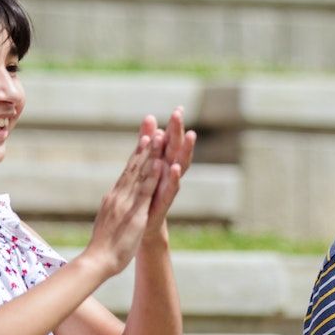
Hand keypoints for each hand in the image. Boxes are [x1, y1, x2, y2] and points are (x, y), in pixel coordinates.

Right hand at [81, 118, 164, 276]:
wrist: (96, 260)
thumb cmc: (102, 247)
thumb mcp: (107, 221)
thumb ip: (111, 209)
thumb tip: (112, 201)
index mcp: (114, 198)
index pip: (127, 172)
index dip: (136, 155)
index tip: (144, 138)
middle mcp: (119, 196)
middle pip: (133, 167)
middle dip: (144, 147)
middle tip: (153, 128)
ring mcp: (126, 203)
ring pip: (140, 174)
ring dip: (150, 155)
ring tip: (158, 137)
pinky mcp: (135, 213)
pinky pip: (146, 192)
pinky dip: (153, 177)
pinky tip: (161, 165)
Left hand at [143, 106, 196, 242]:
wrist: (144, 226)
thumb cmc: (147, 193)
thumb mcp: (146, 164)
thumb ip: (148, 142)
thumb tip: (150, 117)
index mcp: (164, 163)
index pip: (171, 142)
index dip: (175, 126)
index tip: (179, 108)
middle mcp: (169, 174)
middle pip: (176, 149)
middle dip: (178, 132)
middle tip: (180, 114)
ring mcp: (168, 188)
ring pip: (179, 166)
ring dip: (184, 151)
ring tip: (190, 135)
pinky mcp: (164, 203)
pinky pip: (171, 189)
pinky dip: (173, 178)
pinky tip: (175, 167)